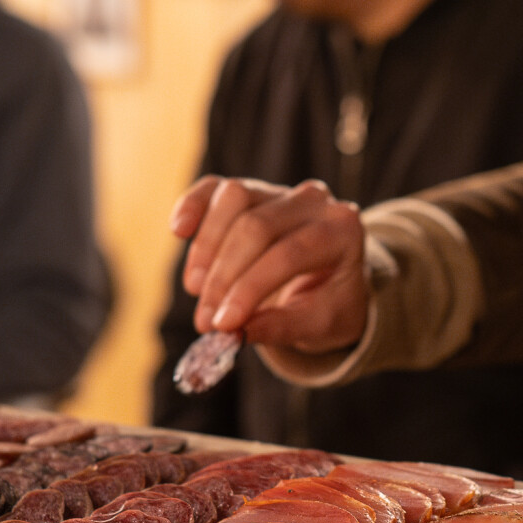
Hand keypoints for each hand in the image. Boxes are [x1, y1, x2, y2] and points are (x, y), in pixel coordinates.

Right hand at [170, 175, 368, 354]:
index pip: (289, 253)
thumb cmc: (330, 303)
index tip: (223, 324)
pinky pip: (216, 188)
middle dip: (224, 277)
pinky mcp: (250, 192)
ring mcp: (279, 191)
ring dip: (207, 247)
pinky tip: (179, 230)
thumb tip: (235, 334)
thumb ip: (281, 327)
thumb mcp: (319, 325)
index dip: (250, 288)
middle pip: (256, 227)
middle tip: (205, 321)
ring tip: (195, 289)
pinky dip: (193, 204)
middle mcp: (314, 201)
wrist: (331, 283)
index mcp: (343, 230)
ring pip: (234, 199)